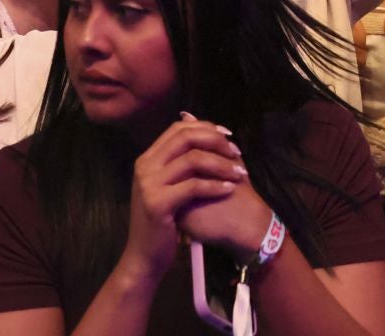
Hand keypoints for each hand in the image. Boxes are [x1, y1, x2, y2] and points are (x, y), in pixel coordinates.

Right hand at [121, 117, 248, 279]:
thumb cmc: (162, 221)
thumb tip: (201, 132)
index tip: (228, 136)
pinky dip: (215, 185)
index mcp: (147, 159)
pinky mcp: (158, 203)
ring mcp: (148, 184)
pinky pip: (194, 186)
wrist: (144, 256)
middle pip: (186, 138)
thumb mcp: (168, 186)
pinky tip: (230, 189)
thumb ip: (180, 162)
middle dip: (216, 141)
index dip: (205, 127)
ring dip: (221, 164)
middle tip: (236, 152)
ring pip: (192, 160)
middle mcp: (144, 166)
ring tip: (240, 174)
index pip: (178, 128)